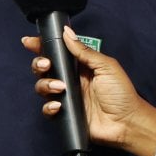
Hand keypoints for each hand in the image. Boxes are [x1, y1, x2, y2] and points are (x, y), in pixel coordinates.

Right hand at [22, 26, 155, 155]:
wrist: (127, 123)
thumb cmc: (121, 92)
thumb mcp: (106, 66)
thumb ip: (84, 51)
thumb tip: (66, 32)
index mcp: (79, 65)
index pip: (56, 52)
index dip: (40, 46)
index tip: (29, 41)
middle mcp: (69, 79)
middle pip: (43, 68)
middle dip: (39, 64)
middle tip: (46, 64)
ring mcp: (66, 97)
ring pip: (42, 87)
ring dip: (45, 84)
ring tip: (61, 87)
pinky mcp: (65, 114)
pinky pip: (47, 109)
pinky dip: (48, 106)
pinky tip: (58, 105)